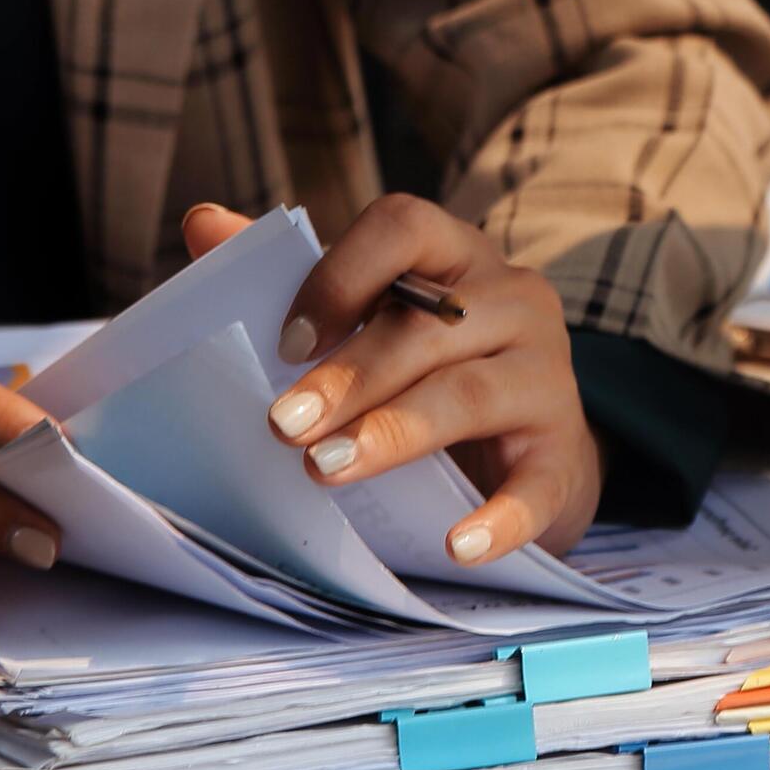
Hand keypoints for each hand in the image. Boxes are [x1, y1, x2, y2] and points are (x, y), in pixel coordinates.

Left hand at [183, 195, 601, 560]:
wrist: (534, 452)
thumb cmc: (431, 374)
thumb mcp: (374, 320)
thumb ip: (293, 275)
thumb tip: (203, 224)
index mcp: (457, 257)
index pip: (405, 227)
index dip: (341, 276)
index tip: (286, 340)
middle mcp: (514, 301)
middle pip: (429, 327)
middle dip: (349, 376)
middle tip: (282, 424)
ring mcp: (548, 377)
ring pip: (470, 395)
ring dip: (394, 432)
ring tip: (327, 470)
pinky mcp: (566, 455)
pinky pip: (537, 485)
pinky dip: (497, 518)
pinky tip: (456, 545)